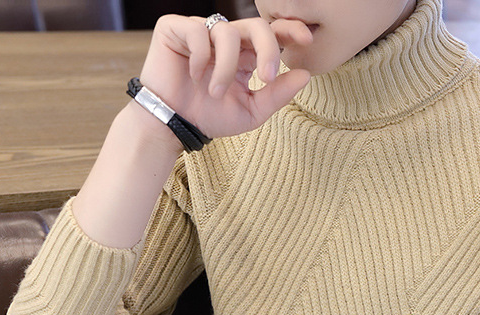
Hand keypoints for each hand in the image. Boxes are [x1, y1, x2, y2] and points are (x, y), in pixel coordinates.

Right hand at [138, 14, 311, 140]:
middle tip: (267, 77)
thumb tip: (305, 75)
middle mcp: (226, 39)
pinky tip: (194, 73)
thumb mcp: (251, 111)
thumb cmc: (209, 117)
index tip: (306, 40)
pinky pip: (198, 30)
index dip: (290, 30)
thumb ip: (276, 95)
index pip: (271, 34)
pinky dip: (200, 56)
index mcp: (245, 55)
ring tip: (215, 92)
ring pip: (227, 32)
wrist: (173, 124)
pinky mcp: (176, 28)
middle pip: (256, 25)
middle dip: (267, 49)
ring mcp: (201, 30)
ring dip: (226, 68)